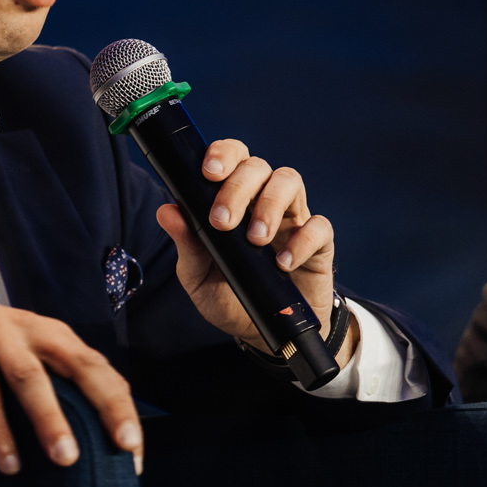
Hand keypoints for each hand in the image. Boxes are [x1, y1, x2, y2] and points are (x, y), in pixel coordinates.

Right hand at [0, 283, 142, 474]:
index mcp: (50, 335)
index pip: (100, 371)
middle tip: (125, 448)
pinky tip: (8, 464)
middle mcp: (30, 331)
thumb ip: (42, 383)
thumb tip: (79, 441)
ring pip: (32, 378)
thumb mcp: (10, 358)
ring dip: (52, 419)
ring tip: (67, 460)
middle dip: (109, 407)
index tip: (133, 456)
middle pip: (81, 366)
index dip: (122, 410)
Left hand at [152, 138, 354, 364]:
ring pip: (290, 181)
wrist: (265, 332)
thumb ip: (186, 244)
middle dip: (237, 188)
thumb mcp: (198, 276)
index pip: (232, 158)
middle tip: (222, 222)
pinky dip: (301, 241)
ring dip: (269, 205)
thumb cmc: (229, 296)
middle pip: (258, 166)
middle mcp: (263, 201)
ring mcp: (292, 220)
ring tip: (255, 240)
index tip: (208, 172)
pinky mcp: (318, 245)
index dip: (223, 154)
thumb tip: (166, 212)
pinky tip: (282, 264)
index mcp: (233, 200)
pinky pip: (319, 226)